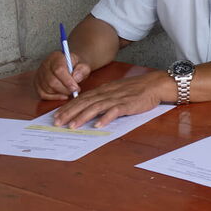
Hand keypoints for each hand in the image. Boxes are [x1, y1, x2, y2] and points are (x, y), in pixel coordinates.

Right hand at [33, 51, 89, 99]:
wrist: (70, 66)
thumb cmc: (77, 66)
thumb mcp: (83, 65)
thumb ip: (82, 70)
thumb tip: (75, 78)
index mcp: (56, 57)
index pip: (58, 70)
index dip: (68, 81)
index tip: (76, 88)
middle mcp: (45, 64)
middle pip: (52, 81)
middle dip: (65, 89)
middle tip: (75, 91)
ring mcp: (39, 74)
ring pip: (47, 89)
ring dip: (60, 93)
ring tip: (70, 91)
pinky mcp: (37, 83)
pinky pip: (43, 94)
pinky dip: (54, 98)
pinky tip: (63, 96)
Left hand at [51, 71, 172, 128]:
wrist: (154, 84)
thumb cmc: (136, 89)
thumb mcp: (116, 90)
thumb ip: (103, 97)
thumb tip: (89, 107)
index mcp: (104, 90)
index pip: (82, 98)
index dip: (68, 107)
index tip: (57, 115)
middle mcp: (107, 93)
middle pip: (85, 102)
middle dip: (69, 113)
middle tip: (57, 123)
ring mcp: (117, 98)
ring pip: (96, 107)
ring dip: (83, 116)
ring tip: (72, 126)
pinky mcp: (128, 104)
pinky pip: (115, 111)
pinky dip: (106, 118)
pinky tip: (98, 125)